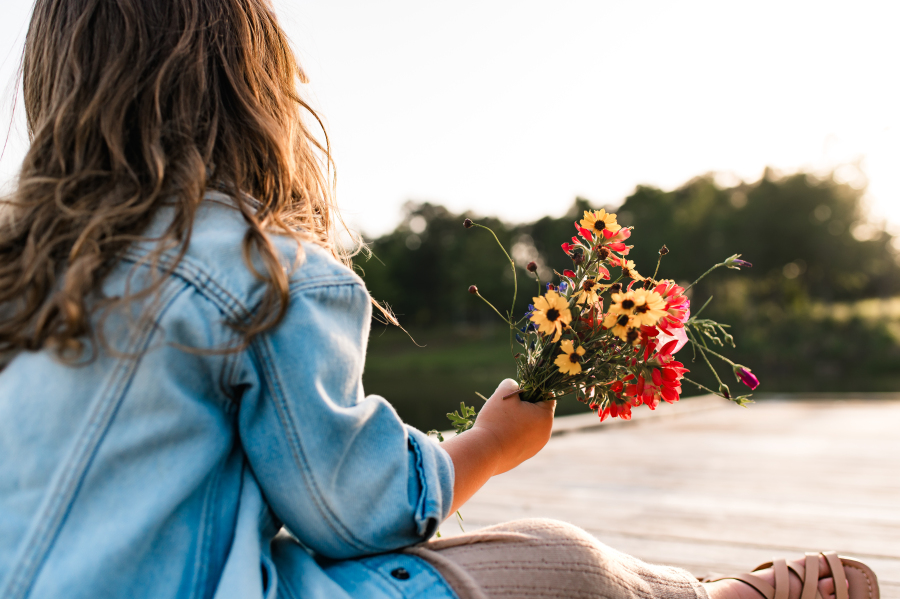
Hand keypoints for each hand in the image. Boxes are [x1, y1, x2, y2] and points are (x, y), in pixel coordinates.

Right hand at [440, 379, 555, 513]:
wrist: (485, 453)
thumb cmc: (496, 420)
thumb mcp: (503, 394)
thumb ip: (512, 384)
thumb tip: (515, 387)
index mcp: (545, 417)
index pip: (548, 396)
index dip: (534, 390)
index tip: (518, 392)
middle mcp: (546, 433)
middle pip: (538, 411)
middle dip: (525, 405)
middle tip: (506, 406)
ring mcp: (536, 447)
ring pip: (530, 425)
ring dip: (519, 420)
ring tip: (501, 421)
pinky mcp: (526, 456)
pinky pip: (523, 438)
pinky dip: (515, 434)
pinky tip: (500, 434)